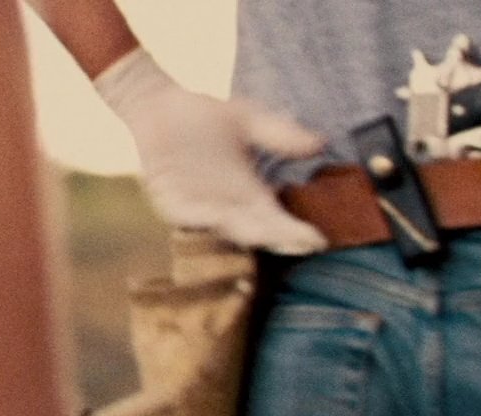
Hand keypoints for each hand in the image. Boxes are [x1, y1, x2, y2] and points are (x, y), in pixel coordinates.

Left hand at [95, 49, 327, 254]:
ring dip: (243, 232)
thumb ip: (280, 134)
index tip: (318, 239)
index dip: (295, 231)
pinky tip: (218, 217)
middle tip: (297, 244)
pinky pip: (185, 215)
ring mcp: (197, 206)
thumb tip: (321, 143)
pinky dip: (200, 218)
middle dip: (274, 237)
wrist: (159, 105)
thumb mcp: (249, 120)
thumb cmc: (205, 115)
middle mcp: (226, 207)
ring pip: (223, 228)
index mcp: (249, 193)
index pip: (277, 220)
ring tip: (265, 236)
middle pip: (255, 230)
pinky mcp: (169, 199)